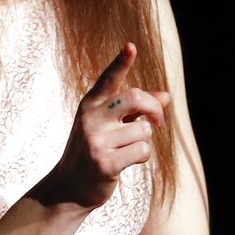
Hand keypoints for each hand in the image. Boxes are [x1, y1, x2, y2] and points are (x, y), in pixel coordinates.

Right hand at [33, 43, 170, 209]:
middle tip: (158, 122)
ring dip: (143, 142)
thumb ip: (136, 110)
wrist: (68, 188)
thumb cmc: (93, 150)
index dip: (121, 62)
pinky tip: (125, 162)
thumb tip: (166, 95)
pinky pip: (142, 151)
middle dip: (154, 109)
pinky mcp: (104, 163)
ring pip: (144, 131)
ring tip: (126, 151)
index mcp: (90, 105)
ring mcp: (95, 141)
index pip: (108, 79)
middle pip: (136, 98)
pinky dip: (141, 157)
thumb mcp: (109, 125)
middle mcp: (90, 119)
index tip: (131, 46)